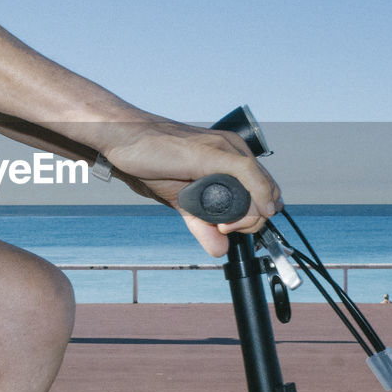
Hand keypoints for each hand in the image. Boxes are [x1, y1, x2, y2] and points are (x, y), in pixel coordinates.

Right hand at [101, 121, 281, 256]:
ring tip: (221, 226)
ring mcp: (225, 148)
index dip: (254, 216)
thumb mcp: (182, 201)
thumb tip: (221, 250)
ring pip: (262, 189)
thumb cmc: (150, 162)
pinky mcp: (215, 152)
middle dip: (252, 220)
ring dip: (249, 217)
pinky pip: (249, 175)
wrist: (124, 140)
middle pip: (267, 193)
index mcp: (229, 156)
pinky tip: (243, 216)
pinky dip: (255, 198)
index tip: (230, 229)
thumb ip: (202, 224)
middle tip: (224, 229)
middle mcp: (233, 149)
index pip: (262, 191)